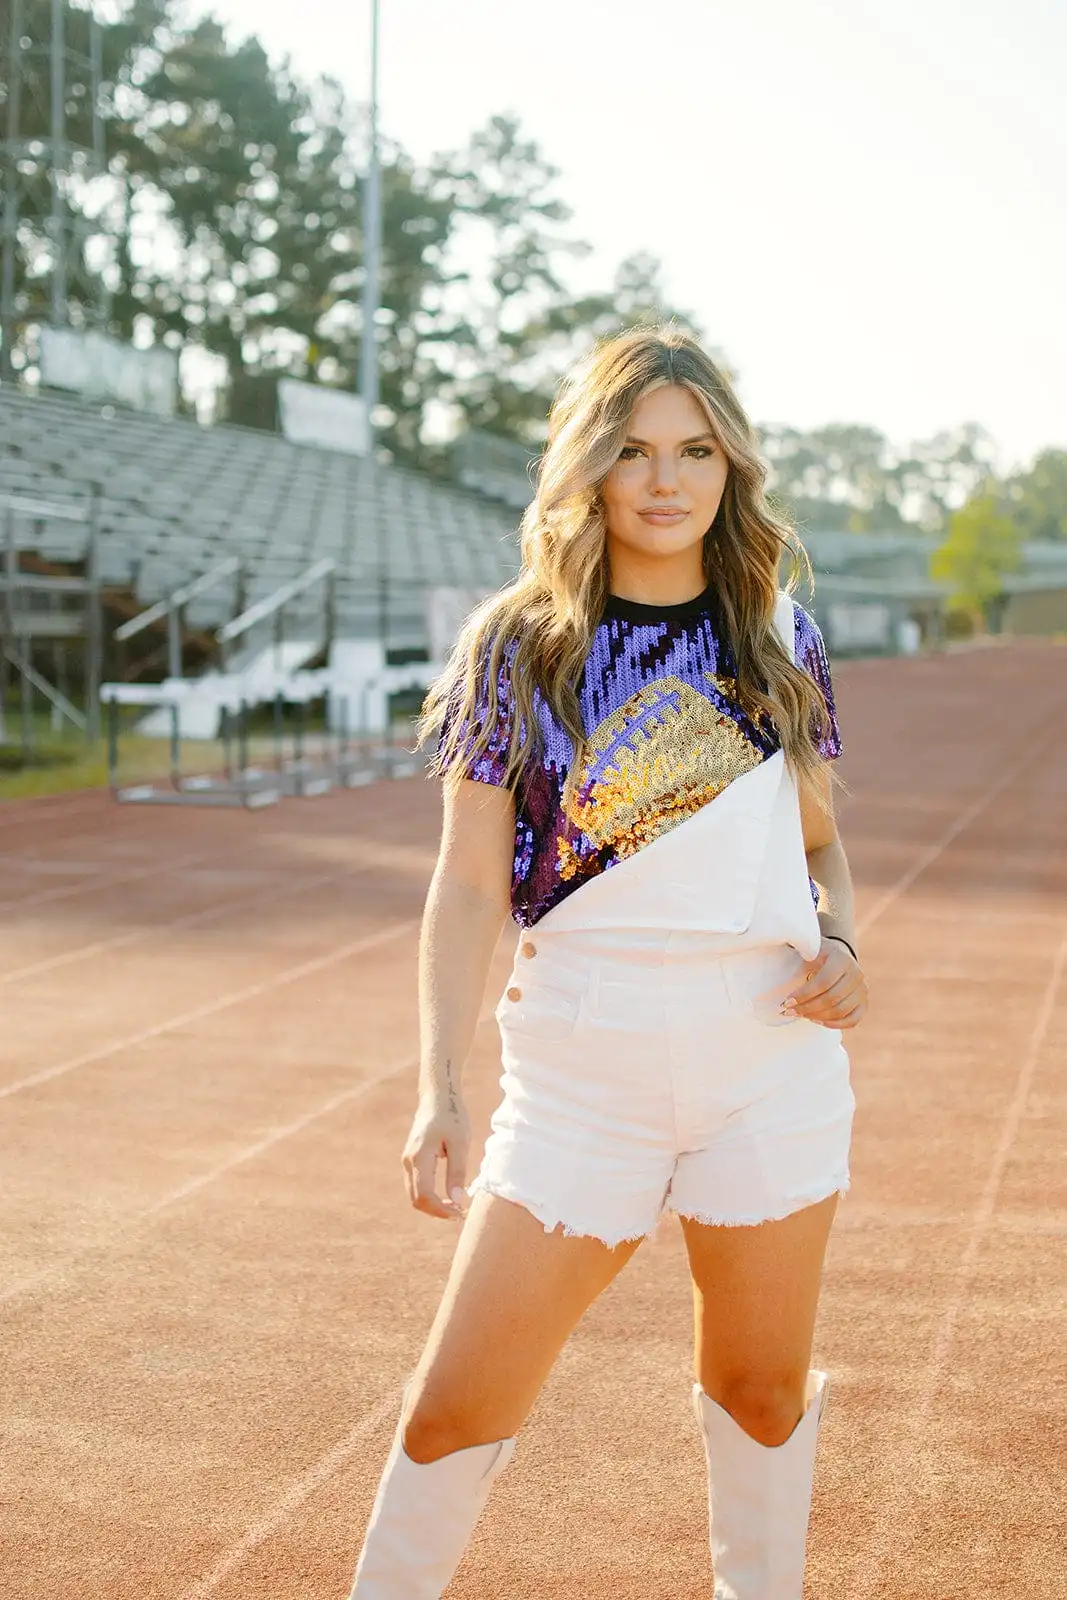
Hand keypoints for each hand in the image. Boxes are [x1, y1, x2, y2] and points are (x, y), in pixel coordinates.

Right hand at [401, 1093, 470, 1221]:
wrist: (437, 1096)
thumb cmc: (452, 1116)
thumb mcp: (460, 1143)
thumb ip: (457, 1172)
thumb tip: (457, 1200)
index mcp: (419, 1157)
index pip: (425, 1195)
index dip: (442, 1210)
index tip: (461, 1212)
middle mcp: (409, 1161)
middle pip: (416, 1200)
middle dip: (437, 1211)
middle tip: (460, 1214)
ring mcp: (408, 1161)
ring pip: (415, 1195)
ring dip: (433, 1206)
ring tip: (456, 1207)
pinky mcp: (411, 1160)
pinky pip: (416, 1186)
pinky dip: (430, 1197)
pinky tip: (447, 1196)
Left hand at [780, 937, 867, 1029]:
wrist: (835, 957)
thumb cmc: (815, 953)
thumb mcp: (806, 947)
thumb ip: (796, 947)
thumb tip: (773, 944)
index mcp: (842, 958)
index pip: (823, 982)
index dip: (804, 994)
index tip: (786, 1002)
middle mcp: (856, 973)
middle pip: (832, 999)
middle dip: (807, 1008)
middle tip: (788, 1011)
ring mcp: (862, 989)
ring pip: (840, 1011)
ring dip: (816, 1017)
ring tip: (799, 1015)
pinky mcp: (864, 1003)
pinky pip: (852, 1020)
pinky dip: (834, 1024)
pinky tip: (816, 1020)